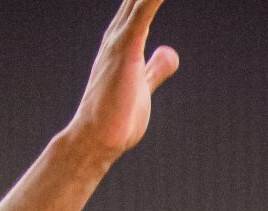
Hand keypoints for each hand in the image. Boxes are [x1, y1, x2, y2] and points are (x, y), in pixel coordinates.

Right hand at [64, 0, 180, 159]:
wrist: (98, 139)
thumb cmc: (117, 116)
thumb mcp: (143, 84)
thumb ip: (156, 67)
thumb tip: (169, 53)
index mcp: (124, 37)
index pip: (141, 0)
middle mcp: (119, 32)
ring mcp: (120, 40)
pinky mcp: (126, 52)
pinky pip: (142, 15)